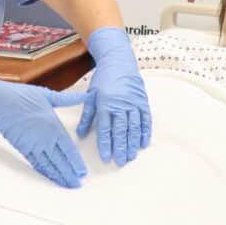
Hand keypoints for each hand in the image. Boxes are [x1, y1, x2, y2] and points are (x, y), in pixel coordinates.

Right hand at [0, 72, 88, 187]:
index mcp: (54, 127)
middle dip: (69, 174)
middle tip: (77, 185)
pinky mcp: (23, 148)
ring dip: (58, 177)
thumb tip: (87, 95)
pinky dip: (44, 172)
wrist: (1, 103)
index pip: (69, 149)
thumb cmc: (24, 96)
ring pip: (48, 166)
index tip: (82, 172)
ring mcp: (33, 146)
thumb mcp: (49, 96)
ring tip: (66, 185)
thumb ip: (68, 99)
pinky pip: (36, 164)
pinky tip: (50, 178)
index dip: (76, 162)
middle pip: (60, 162)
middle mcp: (45, 140)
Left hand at [78, 27, 151, 166]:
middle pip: (120, 130)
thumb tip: (80, 134)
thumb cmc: (103, 80)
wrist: (119, 62)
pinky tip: (143, 144)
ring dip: (132, 143)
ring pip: (134, 127)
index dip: (105, 144)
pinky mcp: (143, 101)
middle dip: (120, 148)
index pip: (105, 128)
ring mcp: (133, 103)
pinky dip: (145, 132)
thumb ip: (87, 116)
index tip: (106, 158)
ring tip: (131, 157)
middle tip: (120, 162)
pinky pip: (145, 119)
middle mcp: (120, 104)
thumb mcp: (91, 96)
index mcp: (105, 103)